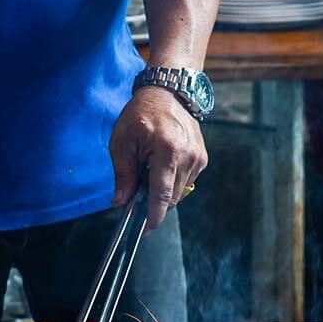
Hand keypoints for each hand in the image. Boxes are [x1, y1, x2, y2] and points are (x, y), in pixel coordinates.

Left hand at [109, 86, 207, 229]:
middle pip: (171, 198)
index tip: (145, 230)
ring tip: (148, 172)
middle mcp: (188, 157)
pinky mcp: (202, 158)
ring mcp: (198, 158)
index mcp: (167, 152)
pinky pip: (185, 182)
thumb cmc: (141, 114)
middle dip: (154, 204)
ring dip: (163, 191)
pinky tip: (160, 166)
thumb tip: (120, 203)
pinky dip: (171, 182)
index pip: (161, 194)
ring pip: (179, 192)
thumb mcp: (123, 142)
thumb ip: (123, 176)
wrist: (168, 91)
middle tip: (136, 199)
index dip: (153, 216)